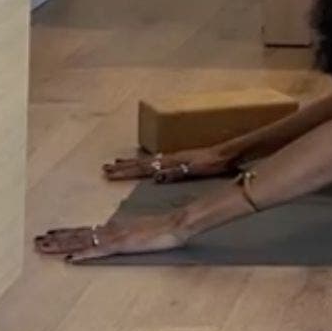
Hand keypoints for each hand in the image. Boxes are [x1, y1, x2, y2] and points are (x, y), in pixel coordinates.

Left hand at [34, 211, 189, 261]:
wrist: (176, 223)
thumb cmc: (163, 228)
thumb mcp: (140, 231)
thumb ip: (126, 233)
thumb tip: (114, 238)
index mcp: (114, 227)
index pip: (84, 231)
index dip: (65, 233)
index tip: (48, 234)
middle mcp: (110, 230)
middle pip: (78, 235)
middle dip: (55, 239)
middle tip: (35, 241)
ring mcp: (115, 237)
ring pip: (82, 241)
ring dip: (61, 244)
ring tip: (42, 246)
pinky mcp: (122, 245)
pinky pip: (99, 251)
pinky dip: (84, 254)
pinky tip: (71, 258)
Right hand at [102, 146, 232, 181]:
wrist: (226, 153)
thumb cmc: (212, 163)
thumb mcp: (194, 169)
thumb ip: (174, 172)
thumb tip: (155, 176)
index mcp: (170, 162)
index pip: (143, 167)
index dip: (126, 171)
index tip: (109, 172)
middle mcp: (168, 158)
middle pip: (140, 162)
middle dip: (122, 167)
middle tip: (105, 168)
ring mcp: (173, 158)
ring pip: (146, 160)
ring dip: (130, 163)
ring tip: (115, 164)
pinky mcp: (179, 159)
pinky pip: (155, 160)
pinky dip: (144, 162)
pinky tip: (143, 165)